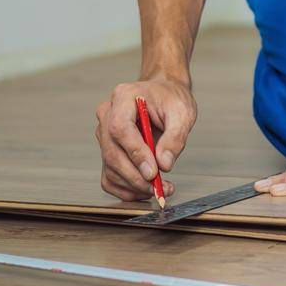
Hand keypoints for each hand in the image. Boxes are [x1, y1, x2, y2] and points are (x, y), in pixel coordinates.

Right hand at [94, 78, 196, 201]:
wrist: (164, 96)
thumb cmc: (171, 99)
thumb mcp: (182, 112)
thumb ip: (175, 137)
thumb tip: (164, 164)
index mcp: (123, 97)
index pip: (120, 128)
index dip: (135, 153)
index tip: (153, 172)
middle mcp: (107, 114)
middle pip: (112, 152)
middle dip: (136, 176)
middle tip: (159, 187)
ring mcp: (103, 134)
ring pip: (110, 168)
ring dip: (134, 185)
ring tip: (159, 188)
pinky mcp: (107, 151)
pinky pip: (109, 177)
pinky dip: (126, 189)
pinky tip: (145, 190)